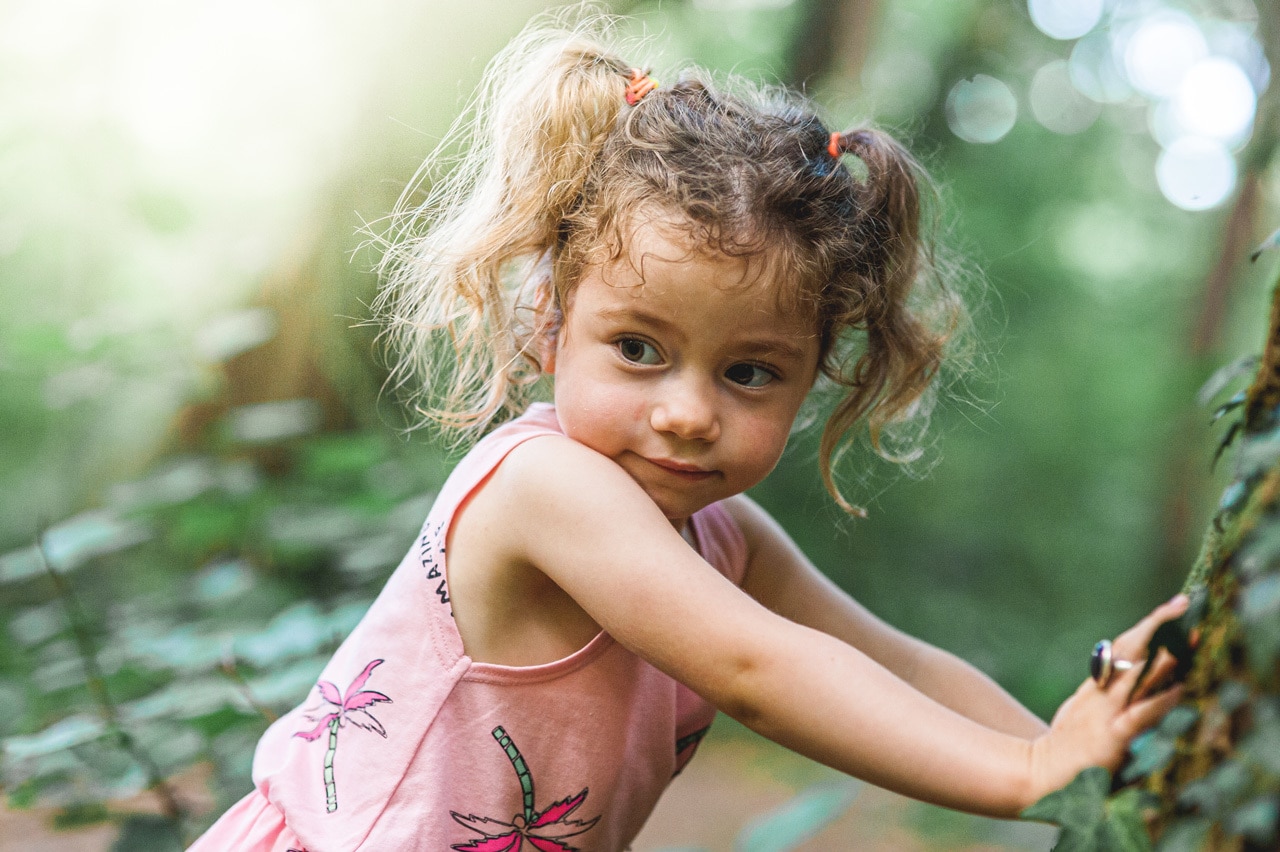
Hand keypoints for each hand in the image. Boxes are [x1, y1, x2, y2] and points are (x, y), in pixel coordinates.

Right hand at [1025, 594, 1189, 805]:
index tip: (1170, 607)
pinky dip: (1161, 700)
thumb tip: (1125, 682)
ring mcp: (1106, 713)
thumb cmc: (1065, 749)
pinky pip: (1140, 714)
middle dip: (1159, 625)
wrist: (1040, 773)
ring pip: (1137, 674)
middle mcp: (1101, 693)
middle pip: (1131, 649)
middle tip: (1183, 604)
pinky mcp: (1112, 736)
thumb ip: (1101, 697)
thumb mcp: (1080, 713)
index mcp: (1094, 686)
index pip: (1122, 646)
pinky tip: (1180, 689)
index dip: (1147, 625)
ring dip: (1166, 654)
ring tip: (1188, 636)